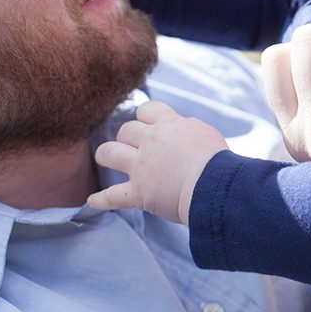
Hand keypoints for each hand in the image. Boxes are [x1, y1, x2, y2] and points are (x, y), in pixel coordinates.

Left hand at [87, 101, 228, 222]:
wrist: (215, 185)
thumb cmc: (218, 161)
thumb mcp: (206, 134)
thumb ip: (189, 130)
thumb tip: (182, 129)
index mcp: (170, 126)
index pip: (147, 110)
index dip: (145, 117)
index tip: (148, 124)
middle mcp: (151, 142)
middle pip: (126, 129)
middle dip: (127, 136)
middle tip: (133, 145)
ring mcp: (141, 167)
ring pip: (109, 153)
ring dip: (106, 155)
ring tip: (106, 159)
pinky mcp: (139, 192)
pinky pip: (112, 196)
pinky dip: (101, 200)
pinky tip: (92, 201)